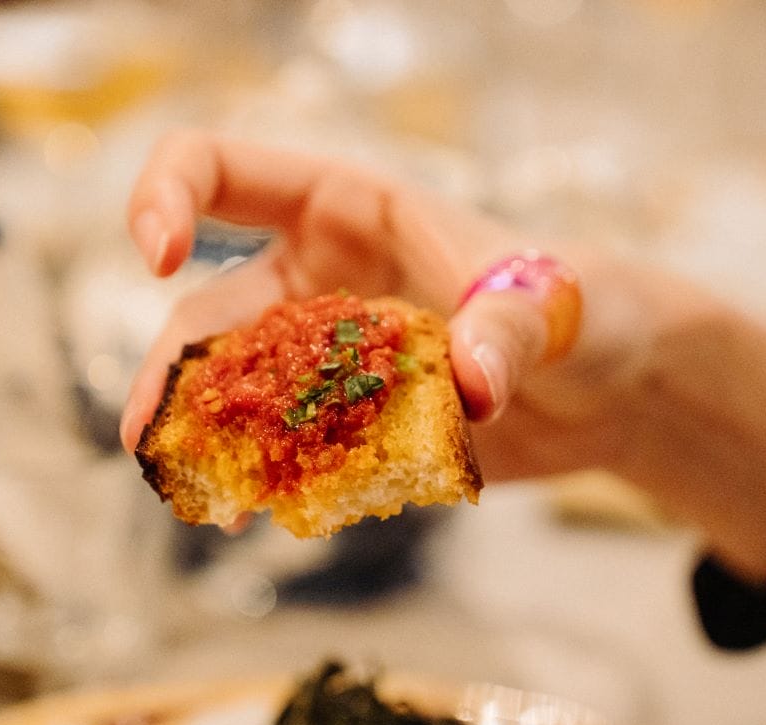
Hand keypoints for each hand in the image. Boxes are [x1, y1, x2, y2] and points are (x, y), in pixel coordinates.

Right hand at [119, 131, 642, 478]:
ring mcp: (326, 357)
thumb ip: (510, 328)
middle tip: (151, 438)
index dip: (166, 196)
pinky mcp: (349, 423)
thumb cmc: (586, 306)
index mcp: (347, 209)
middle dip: (172, 372)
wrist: (614, 389)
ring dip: (204, 439)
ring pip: (234, 391)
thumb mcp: (556, 300)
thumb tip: (471, 383)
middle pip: (209, 312)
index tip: (155, 257)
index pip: (221, 169)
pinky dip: (264, 478)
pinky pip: (288, 447)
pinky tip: (252, 513)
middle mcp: (318, 279)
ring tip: (196, 492)